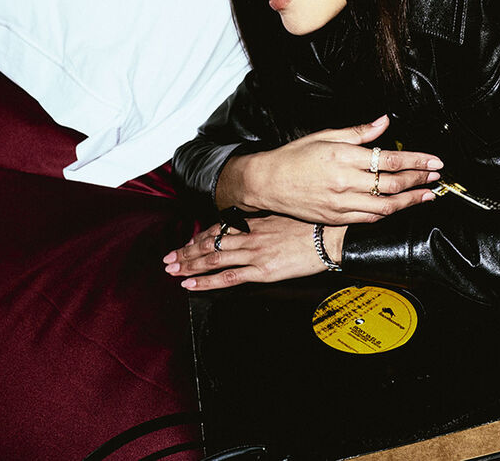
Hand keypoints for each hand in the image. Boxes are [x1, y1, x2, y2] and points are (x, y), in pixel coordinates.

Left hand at [162, 215, 344, 289]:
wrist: (331, 236)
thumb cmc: (314, 226)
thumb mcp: (287, 216)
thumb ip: (267, 222)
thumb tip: (255, 224)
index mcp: (256, 223)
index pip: (219, 229)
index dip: (199, 237)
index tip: (186, 243)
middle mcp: (250, 236)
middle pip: (210, 244)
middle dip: (186, 252)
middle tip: (168, 259)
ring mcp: (254, 254)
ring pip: (213, 259)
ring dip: (189, 265)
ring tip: (172, 271)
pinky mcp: (262, 271)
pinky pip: (228, 278)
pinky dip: (206, 281)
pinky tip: (191, 284)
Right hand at [218, 114, 441, 223]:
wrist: (267, 183)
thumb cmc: (294, 157)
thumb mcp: (325, 136)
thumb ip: (359, 132)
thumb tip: (384, 122)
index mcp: (344, 157)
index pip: (390, 160)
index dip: (417, 161)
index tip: (434, 161)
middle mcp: (345, 182)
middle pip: (393, 184)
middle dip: (419, 180)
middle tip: (436, 177)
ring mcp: (341, 203)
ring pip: (386, 206)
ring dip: (411, 201)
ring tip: (427, 195)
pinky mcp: (336, 218)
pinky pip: (369, 218)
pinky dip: (389, 213)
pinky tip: (401, 207)